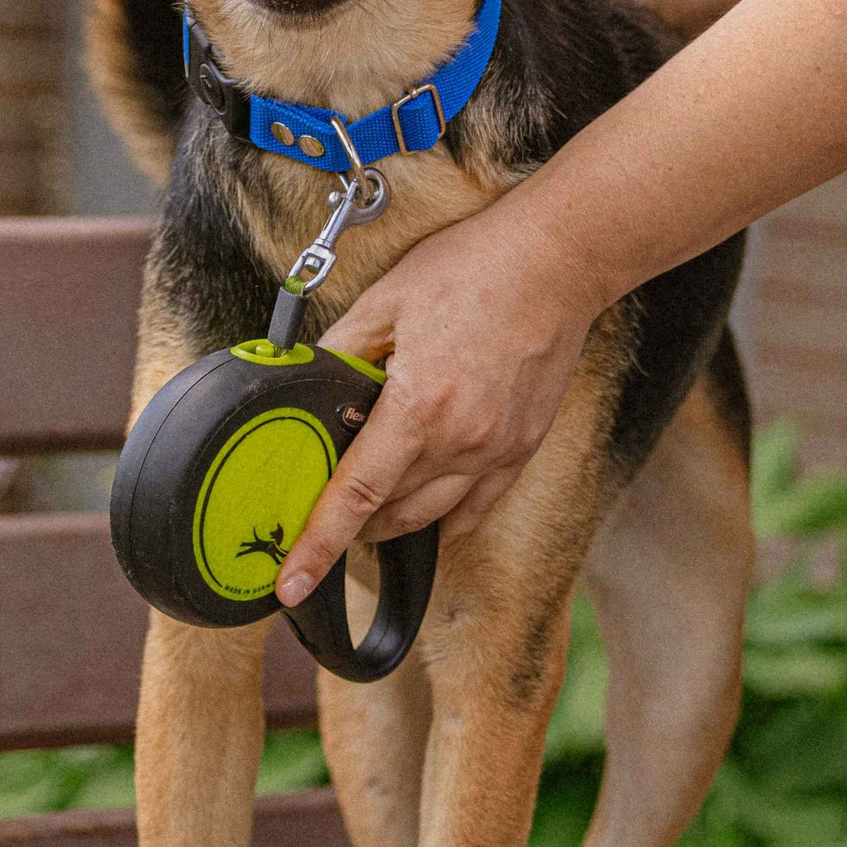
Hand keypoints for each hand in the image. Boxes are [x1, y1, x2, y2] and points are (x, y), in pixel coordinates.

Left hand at [274, 188, 607, 602]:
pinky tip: (421, 503)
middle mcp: (460, 442)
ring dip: (392, 521)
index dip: (318, 546)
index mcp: (418, 408)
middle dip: (350, 522)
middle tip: (320, 510)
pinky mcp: (522, 448)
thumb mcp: (385, 300)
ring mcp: (497, 451)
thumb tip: (304, 384)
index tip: (290, 585)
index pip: (356, 496)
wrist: (555, 261)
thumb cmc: (472, 269)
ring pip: (431, 519)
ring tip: (365, 506)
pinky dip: (442, 517)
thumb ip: (341, 351)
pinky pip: (474, 508)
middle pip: (389, 514)